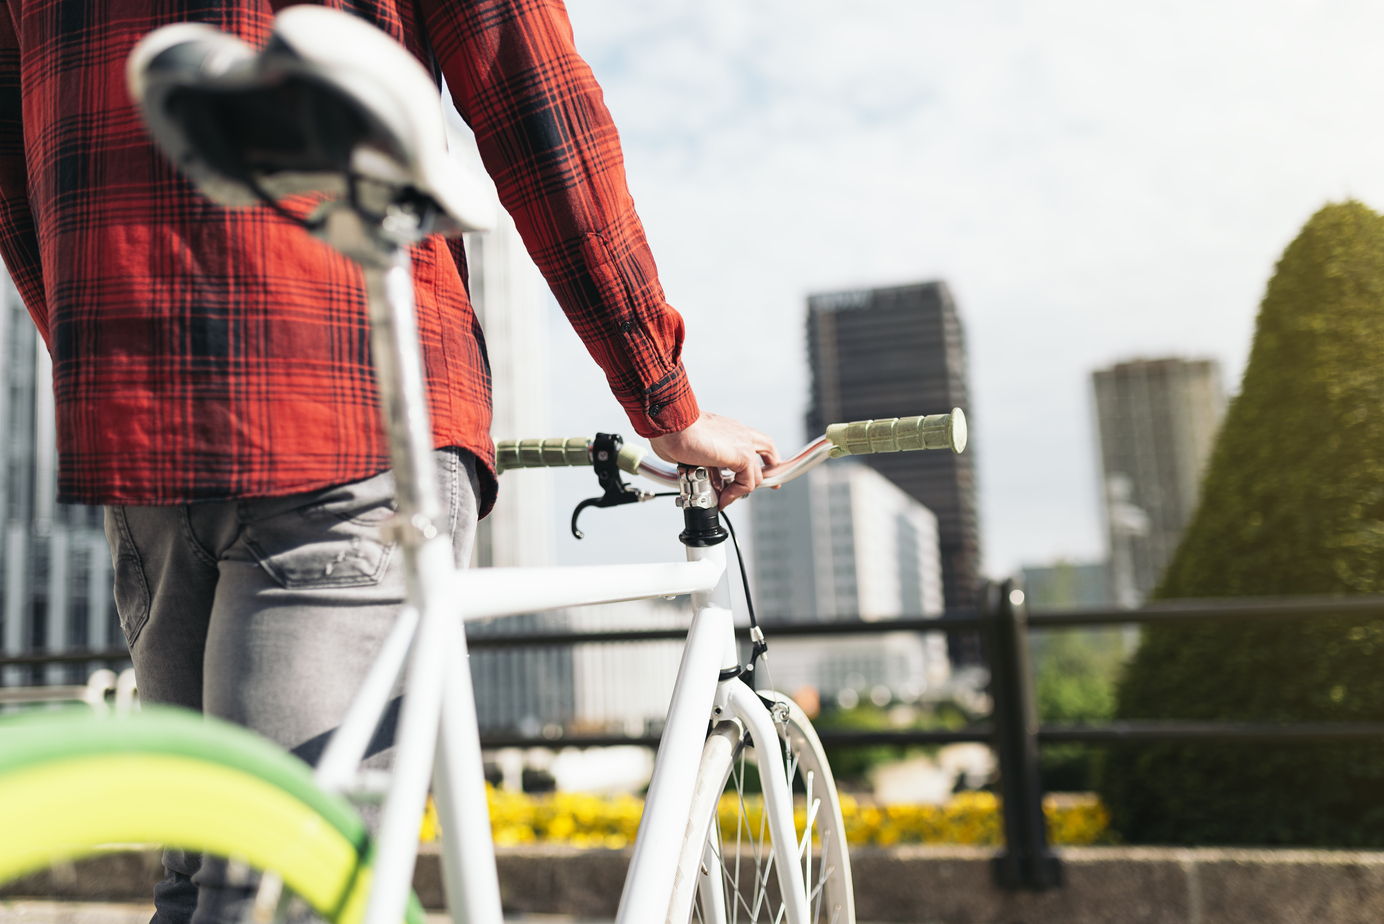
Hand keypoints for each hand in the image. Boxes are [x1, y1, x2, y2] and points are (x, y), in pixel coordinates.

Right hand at [650, 412, 778, 506]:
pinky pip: (747, 483)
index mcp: (728, 428)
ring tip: (723, 499)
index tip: (761, 467)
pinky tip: (721, 498)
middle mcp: (739, 433)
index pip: (752, 440)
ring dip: (740, 491)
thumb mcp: (691, 448)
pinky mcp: (742, 455)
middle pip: (768, 448)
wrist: (672, 424)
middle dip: (770, 468)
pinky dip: (735, 495)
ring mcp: (743, 443)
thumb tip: (691, 471)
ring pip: (756, 474)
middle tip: (772, 486)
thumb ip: (699, 459)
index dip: (759, 455)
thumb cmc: (672, 431)